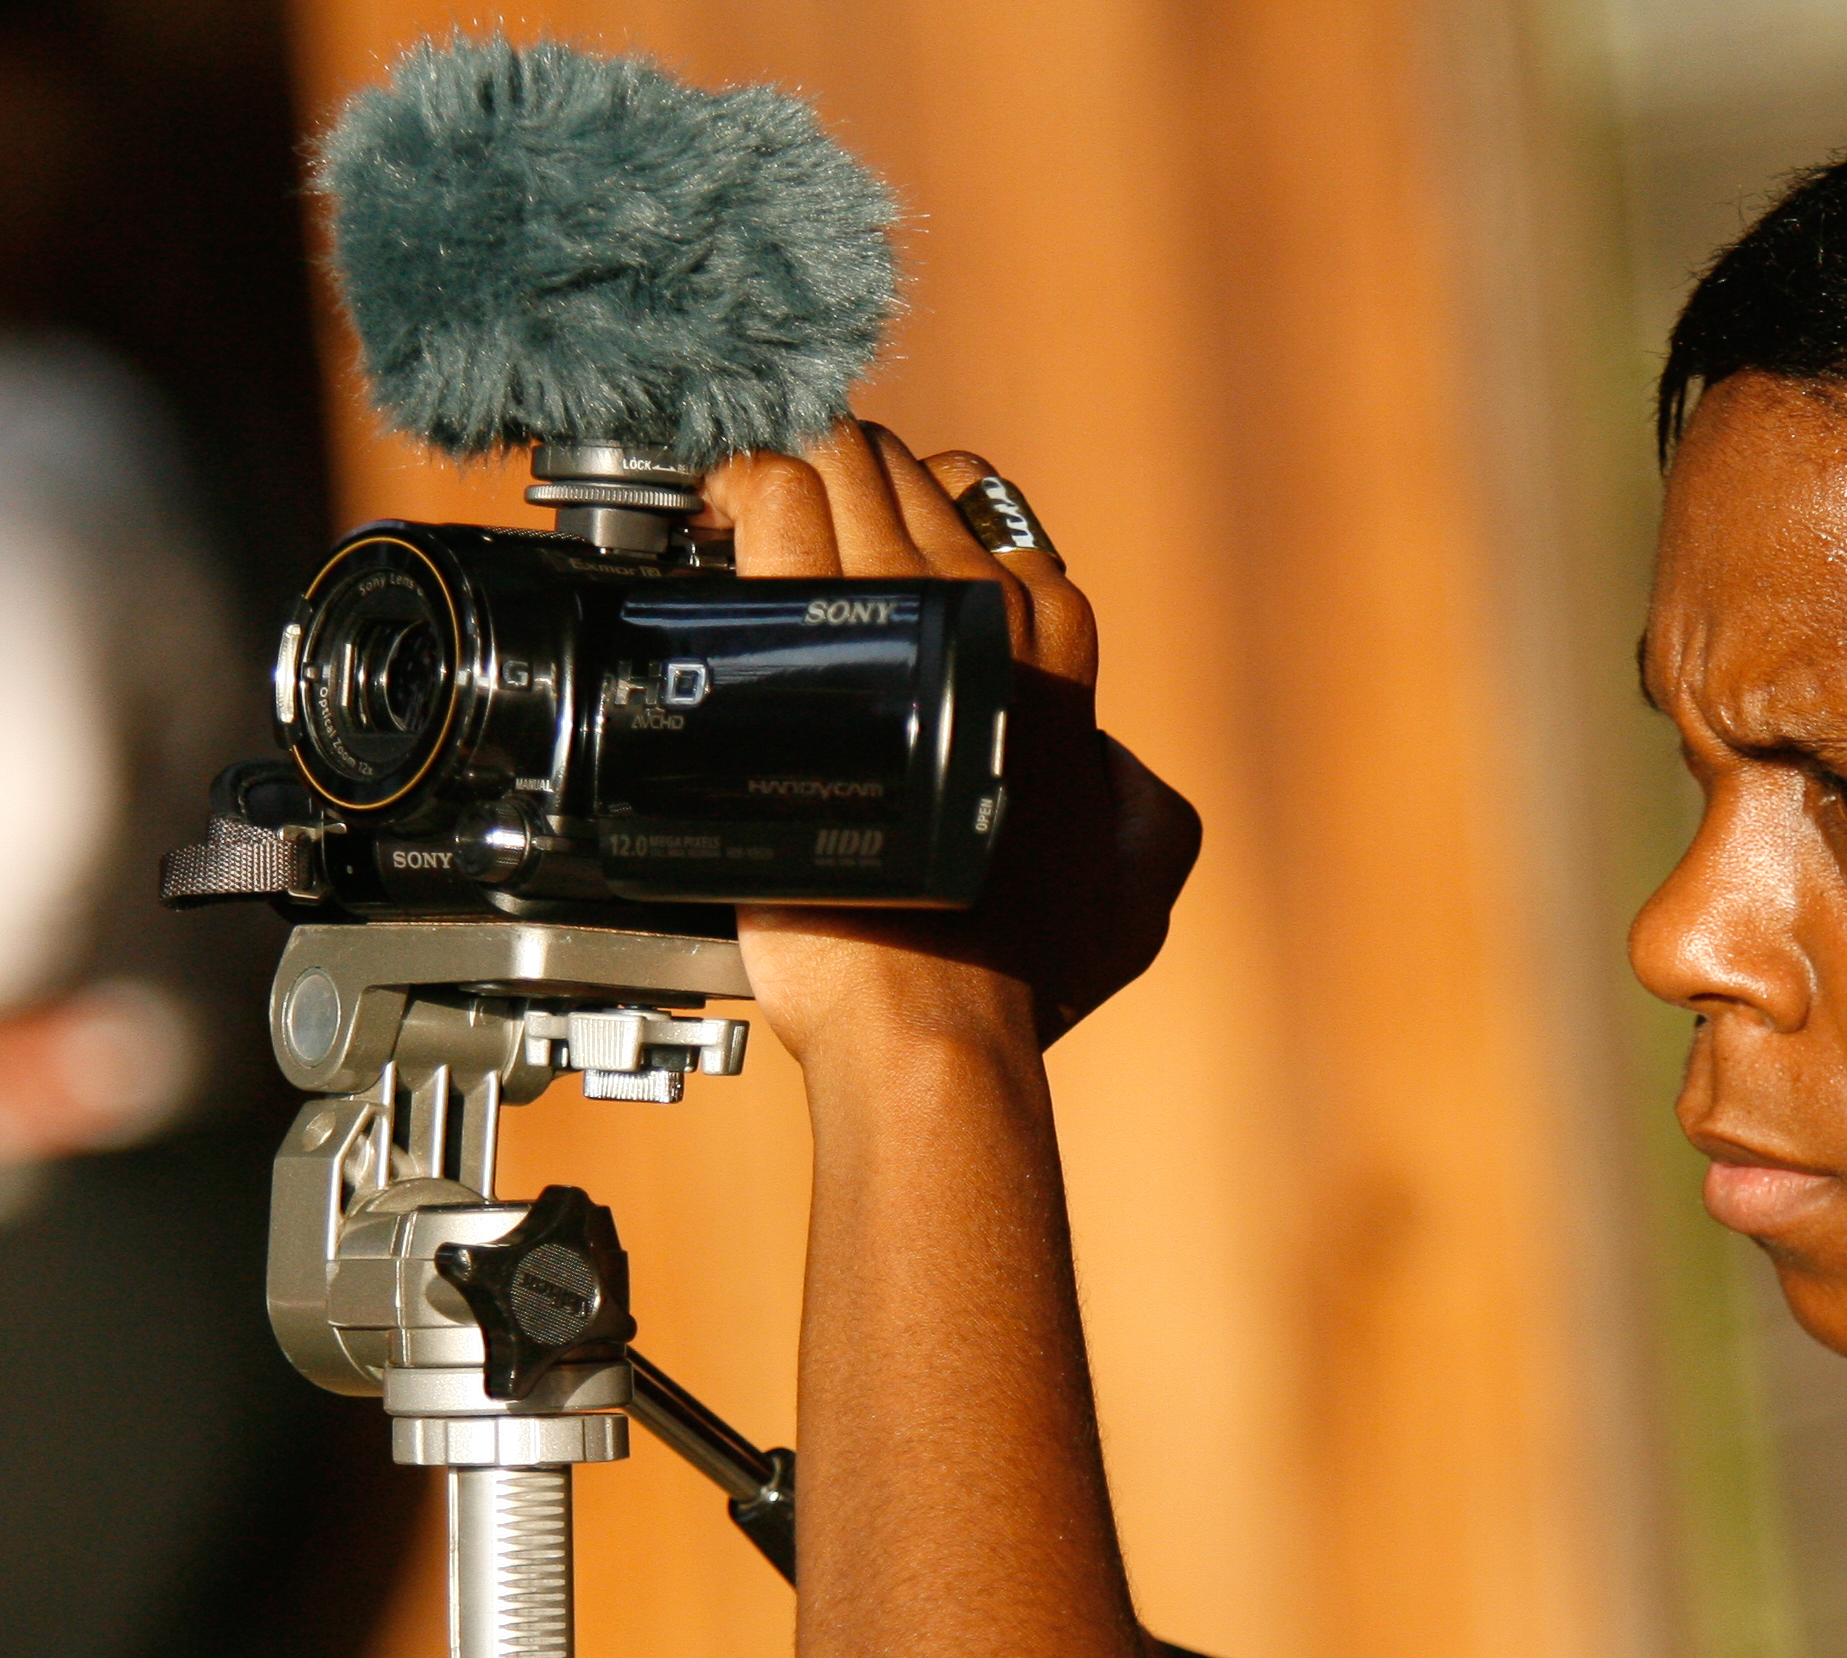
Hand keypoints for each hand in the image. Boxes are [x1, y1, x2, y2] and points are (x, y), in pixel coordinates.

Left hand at [699, 422, 1199, 1058]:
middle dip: (833, 491)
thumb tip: (1111, 766)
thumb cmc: (1021, 961)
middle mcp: (987, 604)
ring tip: (731, 539)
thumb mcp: (1135, 883)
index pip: (971, 497)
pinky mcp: (814, 627)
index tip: (858, 562)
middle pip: (892, 465)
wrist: (934, 1009)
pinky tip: (706, 535)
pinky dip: (730, 495)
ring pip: (831, 457)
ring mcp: (900, 605)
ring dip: (776, 483)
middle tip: (784, 552)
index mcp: (1057, 640)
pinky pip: (770, 494)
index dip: (902, 518)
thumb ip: (1139, 804)